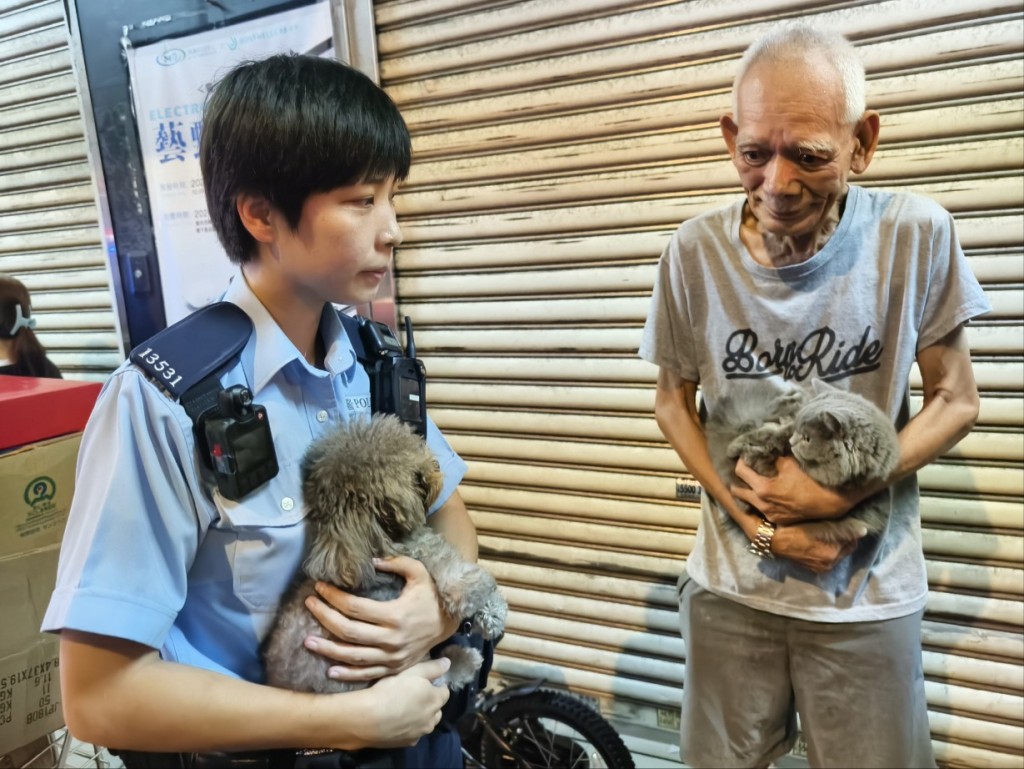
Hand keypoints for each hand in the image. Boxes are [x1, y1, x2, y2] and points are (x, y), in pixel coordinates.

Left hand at [303, 556, 457, 682]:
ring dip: (328, 650)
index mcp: (395, 614)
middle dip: (324, 618)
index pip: (355, 607)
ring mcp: (392, 657)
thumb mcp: (419, 573)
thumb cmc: (431, 595)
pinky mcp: (394, 668)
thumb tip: (372, 561)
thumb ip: (397, 563)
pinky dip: (348, 674)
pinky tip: (330, 671)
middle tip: (309, 605)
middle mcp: (392, 639)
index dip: (334, 597)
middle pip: (349, 631)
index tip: (319, 587)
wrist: (448, 623)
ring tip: (308, 641)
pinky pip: (367, 674)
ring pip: (353, 656)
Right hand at [347, 658, 451, 747]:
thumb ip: (432, 668)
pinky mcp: (408, 743)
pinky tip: (397, 723)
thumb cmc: (391, 690)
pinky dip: (410, 728)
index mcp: (435, 700)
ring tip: (405, 709)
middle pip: (437, 709)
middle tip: (414, 695)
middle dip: (430, 703)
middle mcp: (432, 719)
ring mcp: (420, 733)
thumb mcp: (412, 671)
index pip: (445, 692)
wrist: (368, 718)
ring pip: (427, 723)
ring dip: (422, 717)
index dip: (436, 686)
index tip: (425, 683)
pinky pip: (414, 734)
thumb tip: (447, 663)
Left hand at [732, 456, 851, 524]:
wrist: (829, 502)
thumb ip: (772, 458)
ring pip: (748, 502)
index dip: (740, 461)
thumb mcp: (789, 463)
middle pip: (737, 492)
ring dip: (748, 492)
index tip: (745, 457)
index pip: (740, 472)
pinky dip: (760, 502)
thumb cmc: (810, 480)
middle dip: (737, 480)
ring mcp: (769, 515)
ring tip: (754, 483)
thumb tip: (764, 452)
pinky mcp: (778, 520)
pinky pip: (762, 510)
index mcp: (763, 489)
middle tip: (744, 472)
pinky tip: (768, 495)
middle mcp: (762, 504)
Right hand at [770, 524, 860, 572]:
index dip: (851, 529)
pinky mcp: (817, 569)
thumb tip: (863, 530)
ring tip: (829, 535)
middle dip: (846, 538)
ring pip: (840, 553)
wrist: (774, 542)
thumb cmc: (794, 528)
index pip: (853, 539)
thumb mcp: (818, 524)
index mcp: (832, 551)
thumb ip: (841, 528)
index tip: (848, 521)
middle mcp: (831, 561)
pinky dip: (831, 551)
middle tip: (839, 526)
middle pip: (848, 547)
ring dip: (839, 544)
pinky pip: (831, 559)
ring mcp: (824, 567)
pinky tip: (822, 543)